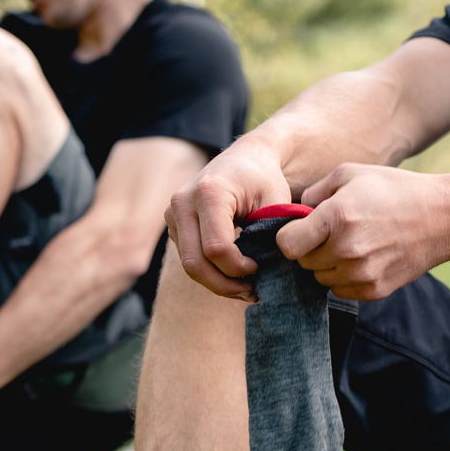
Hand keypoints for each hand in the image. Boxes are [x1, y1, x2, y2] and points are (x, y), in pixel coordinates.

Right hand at [165, 135, 291, 299]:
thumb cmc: (264, 180)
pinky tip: (232, 275)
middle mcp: (183, 203)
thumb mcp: (276, 202)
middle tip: (251, 292)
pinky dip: (210, 273)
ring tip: (245, 288)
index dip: (238, 268)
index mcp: (209, 192)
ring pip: (189, 266)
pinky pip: (189, 259)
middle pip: (195, 263)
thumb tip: (263, 273)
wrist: (246, 158)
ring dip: (217, 284)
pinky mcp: (173, 225)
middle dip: (224, 285)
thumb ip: (269, 235)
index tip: (259, 268)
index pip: (216, 248)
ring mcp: (173, 214)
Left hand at [277, 163, 449, 299]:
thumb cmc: (393, 190)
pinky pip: (340, 290)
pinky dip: (345, 277)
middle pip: (303, 263)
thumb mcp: (351, 174)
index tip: (302, 230)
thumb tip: (293, 214)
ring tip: (353, 244)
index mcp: (337, 217)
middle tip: (334, 233)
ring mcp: (360, 274)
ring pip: (320, 278)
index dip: (290, 237)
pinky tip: (365, 257)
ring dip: (328, 265)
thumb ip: (313, 193)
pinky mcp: (372, 291)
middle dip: (311, 249)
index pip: (287, 245)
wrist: (444, 218)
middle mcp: (346, 249)